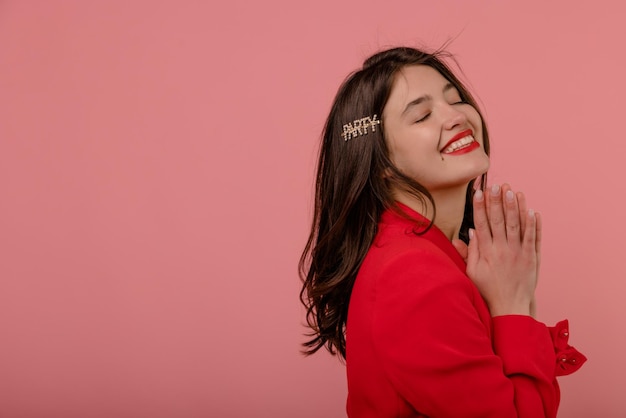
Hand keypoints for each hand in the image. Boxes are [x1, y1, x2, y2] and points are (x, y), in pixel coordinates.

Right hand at [465, 184, 541, 316]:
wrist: (509, 307)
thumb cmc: (487, 290)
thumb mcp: (472, 272)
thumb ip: (470, 252)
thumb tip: (469, 233)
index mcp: (486, 252)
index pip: (482, 224)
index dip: (480, 207)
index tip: (479, 192)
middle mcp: (502, 250)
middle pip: (498, 220)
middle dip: (497, 201)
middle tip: (496, 185)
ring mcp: (518, 253)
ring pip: (516, 225)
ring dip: (514, 206)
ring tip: (512, 190)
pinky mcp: (531, 258)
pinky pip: (533, 237)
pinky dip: (533, 224)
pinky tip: (531, 210)